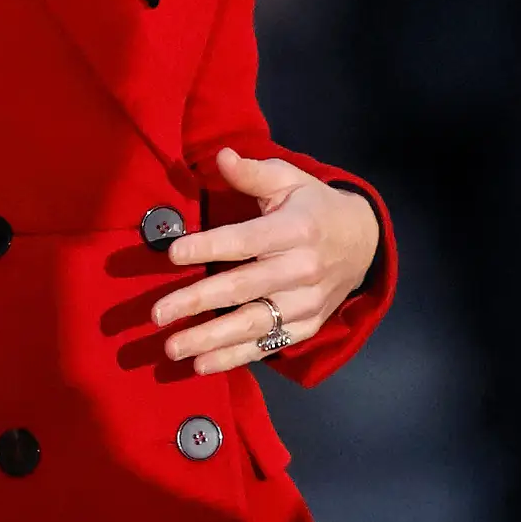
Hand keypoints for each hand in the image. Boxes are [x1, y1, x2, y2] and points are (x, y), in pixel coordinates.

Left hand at [152, 149, 379, 373]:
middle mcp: (301, 270)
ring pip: (253, 325)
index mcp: (295, 231)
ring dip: (210, 340)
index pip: (245, 241)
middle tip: (158, 313)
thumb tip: (220, 156)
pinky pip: (268, 345)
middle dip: (197, 301)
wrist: (362, 242)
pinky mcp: (306, 326)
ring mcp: (305, 303)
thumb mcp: (289, 179)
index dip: (208, 247)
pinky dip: (235, 358)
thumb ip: (252, 173)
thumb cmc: (314, 207)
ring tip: (173, 348)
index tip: (172, 254)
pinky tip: (202, 365)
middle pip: (243, 288)